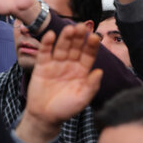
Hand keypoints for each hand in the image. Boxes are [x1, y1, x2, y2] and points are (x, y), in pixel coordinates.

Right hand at [19, 25, 101, 140]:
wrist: (45, 115)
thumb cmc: (66, 109)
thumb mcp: (82, 99)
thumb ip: (91, 86)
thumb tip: (100, 71)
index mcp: (82, 72)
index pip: (88, 55)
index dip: (91, 46)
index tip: (95, 37)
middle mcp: (69, 65)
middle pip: (75, 48)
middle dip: (79, 37)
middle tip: (82, 26)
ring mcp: (55, 64)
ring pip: (61, 47)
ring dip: (65, 38)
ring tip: (69, 29)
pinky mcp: (42, 65)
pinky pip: (45, 52)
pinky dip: (47, 43)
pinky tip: (51, 35)